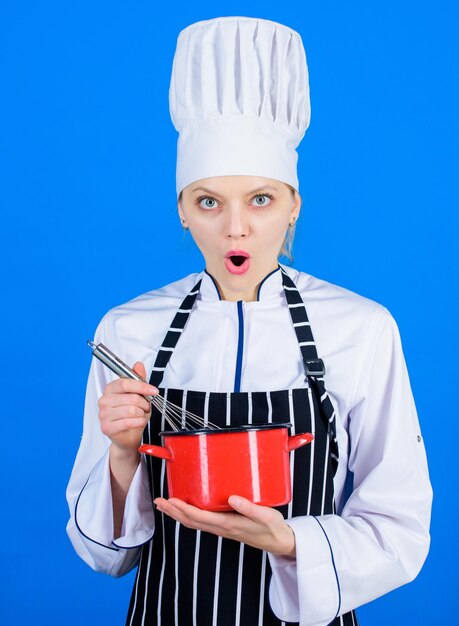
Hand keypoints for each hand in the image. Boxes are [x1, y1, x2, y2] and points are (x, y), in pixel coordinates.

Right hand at [98, 362, 158, 453]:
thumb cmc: (132, 415)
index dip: (142, 386)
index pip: (125, 382)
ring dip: (142, 414)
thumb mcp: (138, 395)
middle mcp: (104, 400)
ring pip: (131, 410)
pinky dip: (139, 422)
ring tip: (140, 415)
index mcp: (110, 389)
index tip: (153, 391)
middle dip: (144, 403)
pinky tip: (138, 422)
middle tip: (146, 407)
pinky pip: (128, 422)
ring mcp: (103, 414)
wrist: (127, 436)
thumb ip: (138, 380)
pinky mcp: (106, 427)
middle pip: (131, 397)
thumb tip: (138, 364)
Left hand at [153, 496, 295, 556]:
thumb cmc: (273, 527)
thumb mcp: (266, 516)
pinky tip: (187, 509)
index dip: (182, 509)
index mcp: (228, 524)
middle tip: (159, 501)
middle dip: (173, 511)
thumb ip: (249, 507)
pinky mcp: (225, 527)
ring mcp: (222, 529)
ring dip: (178, 514)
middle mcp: (221, 528)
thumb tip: (232, 498)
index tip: (170, 499)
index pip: (199, 517)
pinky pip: (201, 522)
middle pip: (191, 521)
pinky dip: (189, 516)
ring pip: (194, 523)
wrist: (279, 542)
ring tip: (166, 505)